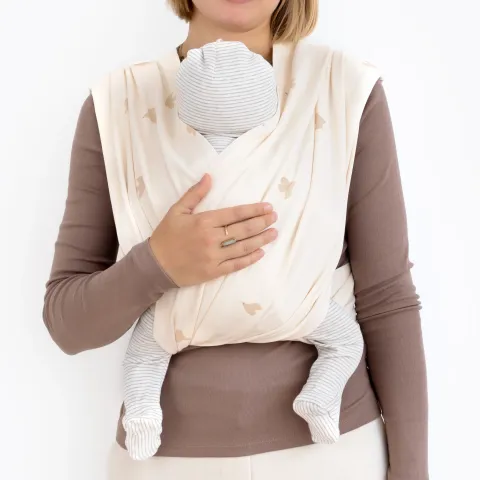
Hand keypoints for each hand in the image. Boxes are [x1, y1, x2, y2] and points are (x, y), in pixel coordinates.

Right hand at [149, 174, 277, 286]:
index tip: (268, 207)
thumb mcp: (176, 210)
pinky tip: (261, 252)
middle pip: (243, 230)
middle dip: (262, 222)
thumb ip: (194, 194)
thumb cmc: (165, 236)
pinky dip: (250, 259)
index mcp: (204, 221)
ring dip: (261, 239)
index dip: (254, 210)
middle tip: (274, 218)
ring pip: (243, 247)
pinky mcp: (214, 271)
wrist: (154, 265)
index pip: (235, 214)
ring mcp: (214, 257)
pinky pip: (236, 265)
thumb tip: (208, 177)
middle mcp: (212, 238)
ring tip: (274, 233)